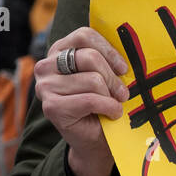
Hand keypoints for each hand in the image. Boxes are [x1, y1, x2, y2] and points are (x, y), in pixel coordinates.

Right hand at [36, 27, 129, 175]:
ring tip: (114, 104)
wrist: (95, 139)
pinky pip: (91, 100)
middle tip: (122, 92)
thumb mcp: (106, 75)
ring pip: (93, 80)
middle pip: (90, 57)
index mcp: (59, 51)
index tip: (123, 68)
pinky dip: (109, 107)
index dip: (109, 50)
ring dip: (111, 95)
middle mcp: (46, 66)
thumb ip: (109, 58)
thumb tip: (130, 45)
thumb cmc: (103, 102)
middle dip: (113, 77)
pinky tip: (112, 113)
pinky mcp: (51, 107)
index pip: (84, 35)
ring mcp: (45, 87)